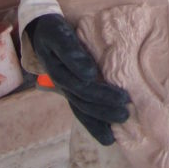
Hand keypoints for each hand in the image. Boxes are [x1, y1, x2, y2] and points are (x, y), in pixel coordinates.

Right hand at [26, 13, 129, 144]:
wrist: (42, 32)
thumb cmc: (53, 32)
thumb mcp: (59, 35)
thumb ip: (71, 51)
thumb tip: (90, 74)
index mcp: (59, 72)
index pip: (81, 87)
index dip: (101, 94)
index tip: (122, 97)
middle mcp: (63, 85)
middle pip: (84, 102)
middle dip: (105, 109)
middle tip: (127, 112)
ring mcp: (67, 89)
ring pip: (83, 110)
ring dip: (101, 119)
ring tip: (122, 123)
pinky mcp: (72, 90)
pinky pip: (82, 111)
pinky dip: (94, 124)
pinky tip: (109, 135)